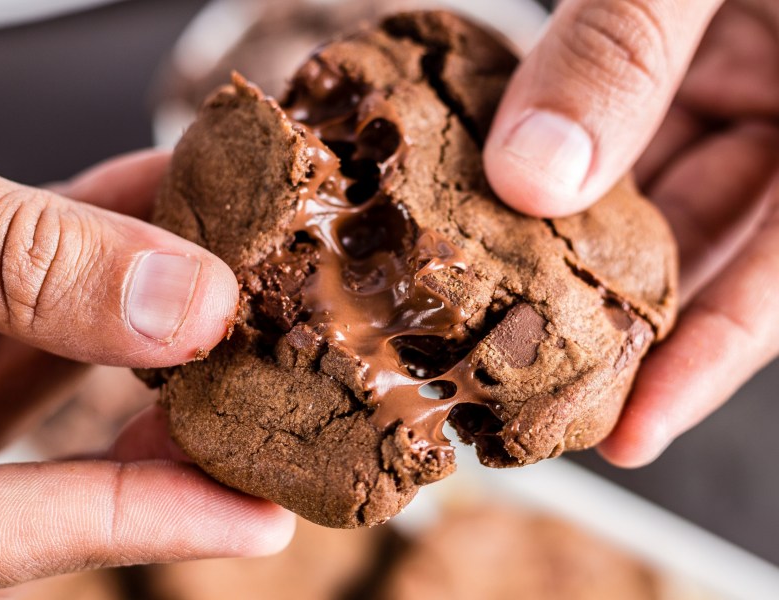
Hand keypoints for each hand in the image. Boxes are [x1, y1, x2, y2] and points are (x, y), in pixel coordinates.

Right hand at [0, 152, 294, 588]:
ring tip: (209, 288)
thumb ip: (26, 261)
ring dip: (120, 327)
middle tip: (255, 385)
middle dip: (156, 420)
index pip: (18, 532)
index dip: (153, 523)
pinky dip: (64, 261)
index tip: (267, 521)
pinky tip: (126, 213)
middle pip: (34, 469)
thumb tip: (191, 302)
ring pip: (16, 378)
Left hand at [484, 0, 778, 465]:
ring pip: (665, 190)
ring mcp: (747, 73)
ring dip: (585, 238)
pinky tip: (511, 189)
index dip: (707, 363)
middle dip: (625, 308)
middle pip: (713, 245)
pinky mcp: (692, 44)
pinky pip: (637, 125)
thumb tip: (535, 176)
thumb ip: (628, 47)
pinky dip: (577, 159)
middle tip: (531, 375)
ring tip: (502, 298)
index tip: (626, 435)